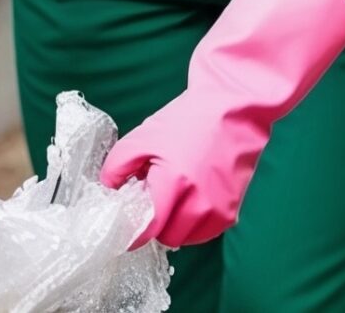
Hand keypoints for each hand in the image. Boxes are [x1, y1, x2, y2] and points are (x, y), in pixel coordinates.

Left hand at [101, 0, 344, 248]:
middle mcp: (199, 204)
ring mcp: (219, 210)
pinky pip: (206, 232)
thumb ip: (117, 165)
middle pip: (166, 237)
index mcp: (174, 184)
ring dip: (174, 225)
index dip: (132, 230)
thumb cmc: (189, 118)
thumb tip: (108, 189)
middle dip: (153, 222)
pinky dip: (194, 223)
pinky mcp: (233, 209)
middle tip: (150, 198)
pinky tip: (189, 199)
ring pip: (187, 238)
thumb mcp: (144, 135)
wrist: (236, 106)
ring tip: (171, 196)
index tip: (124, 222)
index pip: (147, 230)